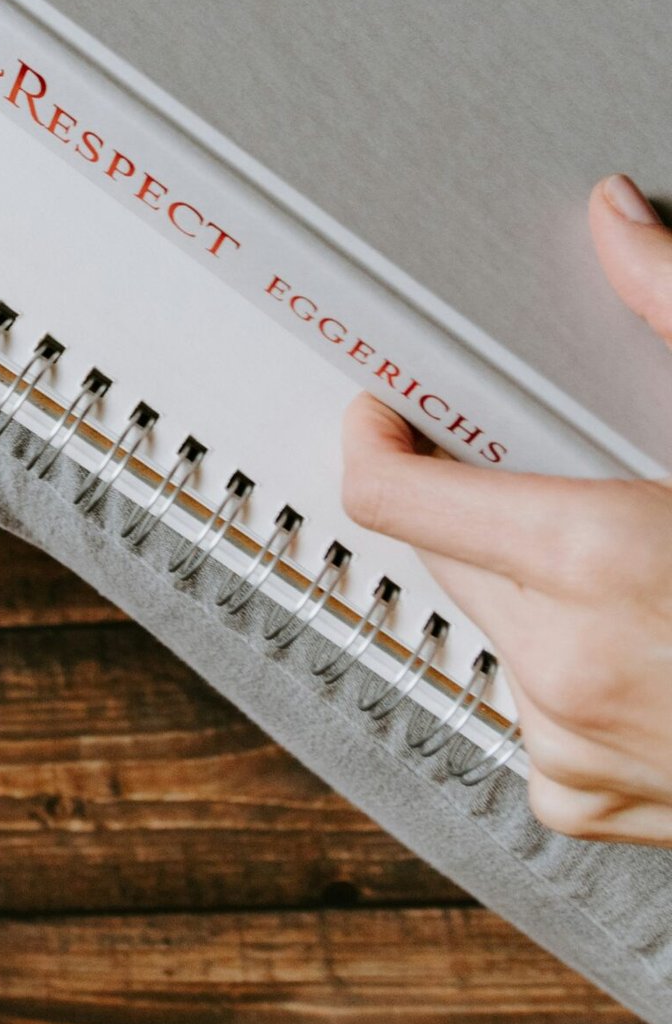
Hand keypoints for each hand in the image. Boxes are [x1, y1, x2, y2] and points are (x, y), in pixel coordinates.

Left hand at [341, 174, 671, 843]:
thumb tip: (616, 222)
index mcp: (593, 560)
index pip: (394, 494)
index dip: (380, 440)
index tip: (388, 413)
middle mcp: (560, 663)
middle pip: (446, 551)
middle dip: (484, 503)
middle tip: (579, 479)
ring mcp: (567, 743)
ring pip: (495, 627)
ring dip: (538, 593)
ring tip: (652, 579)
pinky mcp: (583, 800)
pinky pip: (534, 713)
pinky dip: (571, 678)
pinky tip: (655, 655)